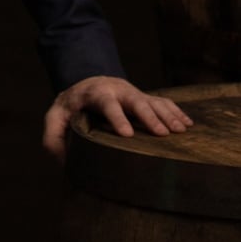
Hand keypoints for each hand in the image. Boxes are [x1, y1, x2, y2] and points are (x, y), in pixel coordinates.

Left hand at [42, 75, 193, 160]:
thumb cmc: (72, 104)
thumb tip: (60, 160)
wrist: (87, 81)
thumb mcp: (57, 116)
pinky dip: (176, 111)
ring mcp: (133, 93)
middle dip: (148, 116)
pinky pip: (163, 102)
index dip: (116, 117)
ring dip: (167, 115)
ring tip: (180, 130)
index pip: (106, 103)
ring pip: (152, 101)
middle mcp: (117, 91)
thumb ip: (53, 135)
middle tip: (162, 133)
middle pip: (135, 101)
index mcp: (95, 95)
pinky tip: (187, 124)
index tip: (127, 133)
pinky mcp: (145, 97)